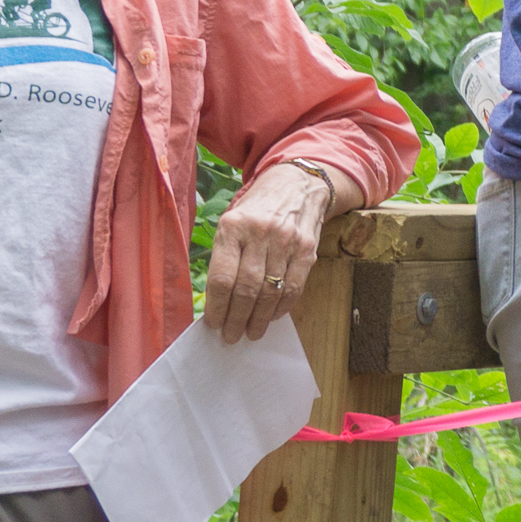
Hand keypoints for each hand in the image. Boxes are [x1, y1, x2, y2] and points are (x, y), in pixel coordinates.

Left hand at [204, 162, 332, 341]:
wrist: (296, 185)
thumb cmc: (256, 210)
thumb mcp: (231, 222)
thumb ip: (225, 256)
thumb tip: (217, 301)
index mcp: (233, 227)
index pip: (223, 277)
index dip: (217, 307)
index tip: (213, 324)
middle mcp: (260, 233)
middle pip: (247, 289)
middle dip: (237, 319)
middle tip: (231, 336)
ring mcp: (287, 241)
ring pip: (271, 292)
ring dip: (259, 319)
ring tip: (252, 332)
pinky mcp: (307, 249)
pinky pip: (294, 287)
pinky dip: (282, 307)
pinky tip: (272, 316)